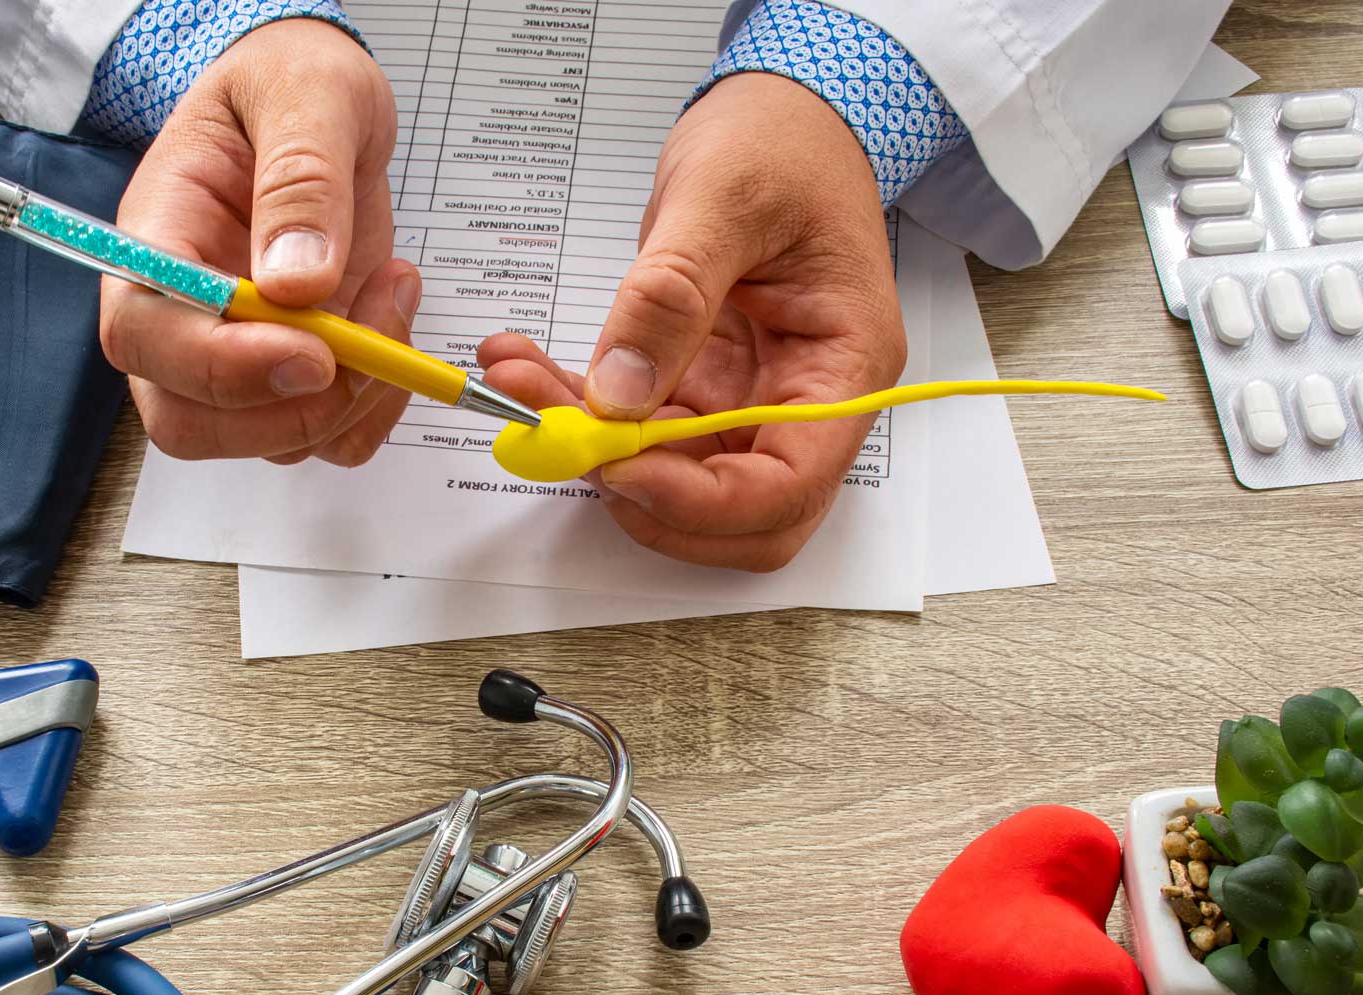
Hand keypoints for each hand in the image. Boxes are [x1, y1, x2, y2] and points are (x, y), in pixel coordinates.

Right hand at [101, 19, 420, 466]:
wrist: (315, 98)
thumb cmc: (290, 82)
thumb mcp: (307, 95)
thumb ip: (301, 179)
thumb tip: (298, 283)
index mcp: (156, 237)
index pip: (144, 336)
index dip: (221, 366)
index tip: (312, 351)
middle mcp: (182, 314)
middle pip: (188, 422)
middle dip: (290, 410)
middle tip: (370, 342)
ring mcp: (239, 352)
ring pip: (268, 441)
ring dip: (352, 399)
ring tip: (392, 290)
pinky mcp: (299, 369)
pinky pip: (328, 436)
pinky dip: (377, 406)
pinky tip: (395, 318)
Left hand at [481, 72, 906, 570]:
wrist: (781, 113)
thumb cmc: (781, 143)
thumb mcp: (724, 198)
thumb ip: (671, 295)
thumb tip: (620, 391)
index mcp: (844, 365)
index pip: (789, 484)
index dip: (704, 501)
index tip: (620, 469)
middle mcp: (803, 399)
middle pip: (735, 512)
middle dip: (642, 491)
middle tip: (561, 437)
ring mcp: (749, 397)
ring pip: (670, 474)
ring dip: (590, 449)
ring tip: (518, 381)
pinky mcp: (699, 384)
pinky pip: (637, 427)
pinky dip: (578, 410)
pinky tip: (525, 366)